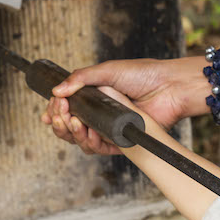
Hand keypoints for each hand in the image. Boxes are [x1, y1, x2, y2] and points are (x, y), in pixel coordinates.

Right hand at [41, 56, 212, 154]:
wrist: (168, 87)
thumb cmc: (142, 74)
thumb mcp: (106, 70)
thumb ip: (80, 78)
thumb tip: (56, 90)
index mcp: (93, 97)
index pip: (65, 108)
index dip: (54, 111)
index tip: (50, 109)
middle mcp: (99, 114)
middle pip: (68, 127)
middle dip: (59, 123)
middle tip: (60, 115)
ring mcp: (108, 128)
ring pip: (80, 140)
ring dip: (71, 133)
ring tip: (73, 122)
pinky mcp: (120, 141)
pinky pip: (98, 148)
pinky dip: (89, 142)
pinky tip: (89, 132)